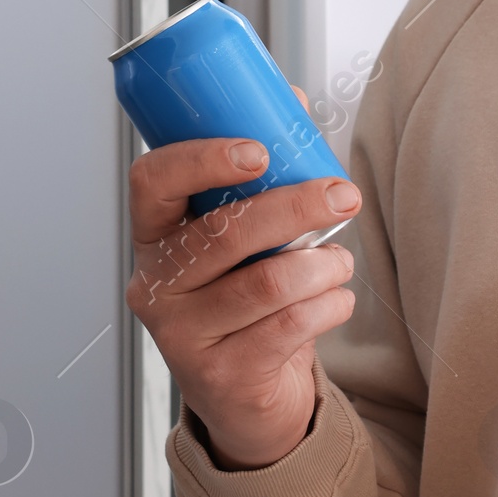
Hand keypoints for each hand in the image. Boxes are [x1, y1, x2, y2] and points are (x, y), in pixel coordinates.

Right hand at [125, 135, 360, 470]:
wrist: (244, 397)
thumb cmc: (246, 303)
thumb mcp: (243, 240)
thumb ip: (259, 176)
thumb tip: (290, 99)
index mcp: (156, 237)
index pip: (153, 183)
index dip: (202, 159)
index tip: (259, 150)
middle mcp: (158, 285)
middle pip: (224, 233)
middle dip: (297, 207)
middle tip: (344, 196)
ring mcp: (184, 335)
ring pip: (267, 283)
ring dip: (323, 264)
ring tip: (340, 261)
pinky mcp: (223, 374)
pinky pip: (290, 326)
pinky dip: (330, 304)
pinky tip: (338, 299)